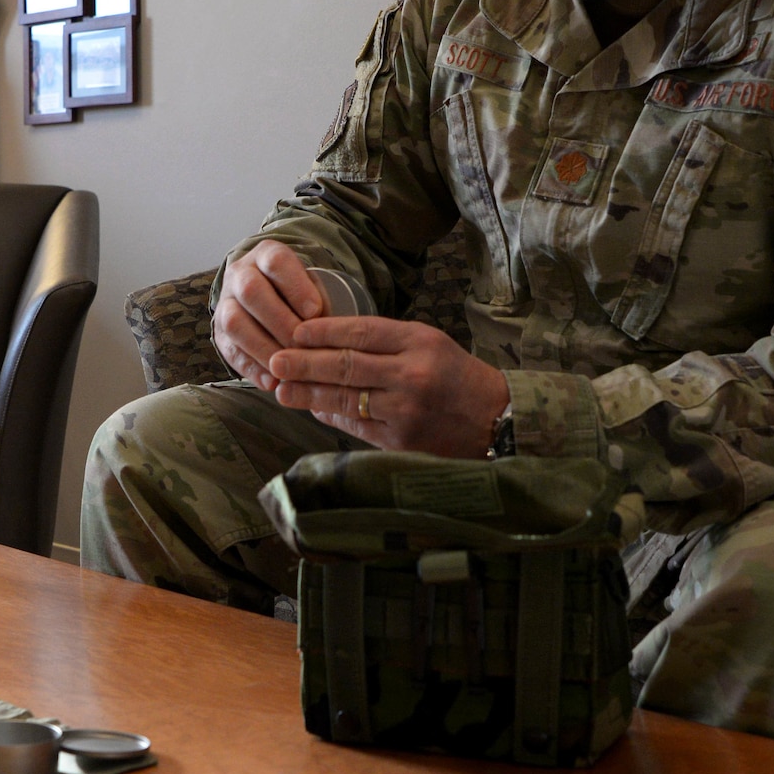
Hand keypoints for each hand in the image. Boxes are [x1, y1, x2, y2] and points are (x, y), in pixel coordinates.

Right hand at [212, 241, 328, 390]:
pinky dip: (251, 369)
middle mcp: (241, 274)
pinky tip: (272, 382)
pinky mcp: (219, 332)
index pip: (277, 263)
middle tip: (302, 345)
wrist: (269, 295)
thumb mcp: (311, 284)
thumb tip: (329, 332)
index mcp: (266, 255)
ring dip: (263, 348)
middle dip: (279, 321)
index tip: (315, 312)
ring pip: (235, 322)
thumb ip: (318, 301)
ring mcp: (226, 303)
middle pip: (252, 292)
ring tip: (287, 368)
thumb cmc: (300, 293)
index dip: (296, 287)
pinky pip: (229, 351)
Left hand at [269, 315, 509, 457]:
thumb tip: (329, 346)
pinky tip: (312, 409)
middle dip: (305, 363)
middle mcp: (411, 373)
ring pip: (344, 398)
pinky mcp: (400, 441)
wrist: (496, 423)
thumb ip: (386, 342)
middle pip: (346, 365)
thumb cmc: (459, 379)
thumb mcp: (431, 344)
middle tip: (276, 360)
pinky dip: (331, 416)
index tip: (296, 332)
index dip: (323, 332)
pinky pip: (355, 426)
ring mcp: (404, 410)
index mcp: (420, 341)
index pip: (361, 331)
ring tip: (281, 388)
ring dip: (308, 393)